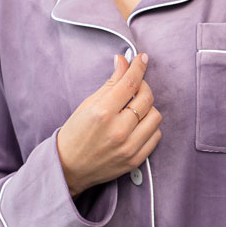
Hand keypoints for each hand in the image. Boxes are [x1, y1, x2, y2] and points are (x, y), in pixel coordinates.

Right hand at [56, 51, 161, 195]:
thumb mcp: (87, 104)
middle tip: (134, 87)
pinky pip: (156, 136)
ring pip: (155, 116)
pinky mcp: (136, 160)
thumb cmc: (75, 134)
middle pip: (147, 98)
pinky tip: (137, 125)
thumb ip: (110, 83)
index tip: (142, 58)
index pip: (129, 83)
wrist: (69, 168)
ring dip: (148, 108)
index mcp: (102, 113)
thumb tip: (124, 62)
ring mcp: (128, 147)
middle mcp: (118, 131)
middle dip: (143, 87)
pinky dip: (150, 126)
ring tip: (134, 109)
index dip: (138, 67)